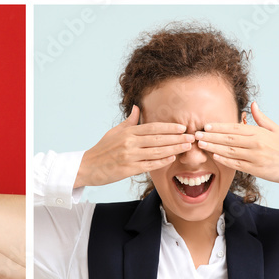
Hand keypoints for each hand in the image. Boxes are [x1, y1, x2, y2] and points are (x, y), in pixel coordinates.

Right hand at [76, 105, 194, 187]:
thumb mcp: (114, 132)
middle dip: (177, 138)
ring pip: (156, 152)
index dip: (169, 127)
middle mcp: (129, 143)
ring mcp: (129, 156)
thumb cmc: (102, 150)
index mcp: (127, 132)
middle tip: (192, 137)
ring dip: (174, 149)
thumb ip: (129, 122)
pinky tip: (172, 158)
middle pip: (158, 139)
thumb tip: (137, 108)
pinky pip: (149, 165)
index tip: (182, 127)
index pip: (153, 127)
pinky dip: (162, 161)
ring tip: (187, 147)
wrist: (87, 167)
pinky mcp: (128, 169)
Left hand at [195, 102, 278, 184]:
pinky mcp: (255, 169)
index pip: (235, 127)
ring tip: (201, 144)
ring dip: (214, 147)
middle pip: (229, 138)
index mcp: (259, 132)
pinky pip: (236, 164)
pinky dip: (224, 160)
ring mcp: (255, 156)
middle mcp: (256, 143)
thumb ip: (261, 118)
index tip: (206, 125)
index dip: (219, 126)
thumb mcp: (275, 129)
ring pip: (230, 151)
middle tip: (197, 134)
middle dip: (211, 136)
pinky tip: (214, 156)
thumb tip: (252, 104)